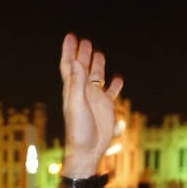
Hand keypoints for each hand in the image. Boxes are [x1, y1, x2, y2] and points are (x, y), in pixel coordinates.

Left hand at [58, 34, 121, 174]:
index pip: (69, 66)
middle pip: (82, 68)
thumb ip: (76, 85)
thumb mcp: (76, 106)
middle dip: (82, 54)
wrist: (88, 151)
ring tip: (98, 52)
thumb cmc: (79, 132)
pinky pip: (111, 91)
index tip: (71, 36)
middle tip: (84, 40)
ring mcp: (94, 98)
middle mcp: (83, 92)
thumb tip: (75, 63)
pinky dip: (115, 84)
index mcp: (72, 90)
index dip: (69, 51)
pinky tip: (118, 77)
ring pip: (96, 77)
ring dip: (97, 64)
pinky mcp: (105, 106)